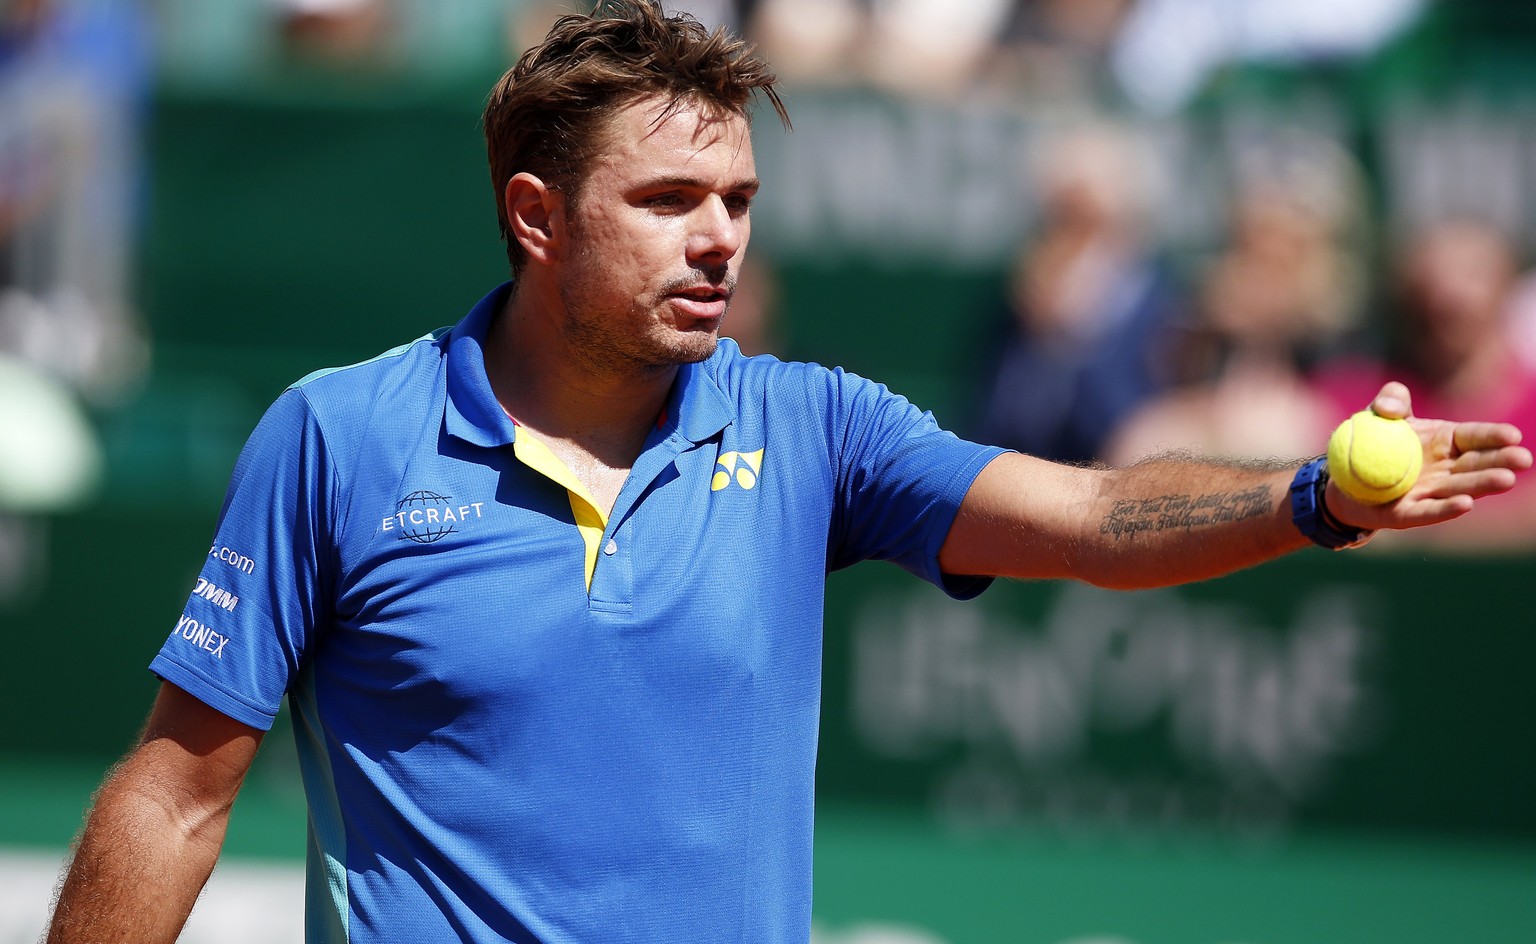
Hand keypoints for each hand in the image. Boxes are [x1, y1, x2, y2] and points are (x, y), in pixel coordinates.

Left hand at [1326, 381, 1532, 530]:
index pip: (1474, 437)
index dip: (1493, 436)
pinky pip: (1429, 511)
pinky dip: (1446, 509)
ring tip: (1506, 480)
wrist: (1341, 478)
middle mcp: (1445, 470)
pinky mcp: (1407, 514)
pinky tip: (1466, 504)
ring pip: (1460, 488)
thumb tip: (1388, 406)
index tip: (1513, 435)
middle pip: (1476, 464)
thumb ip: (1391, 400)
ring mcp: (1429, 493)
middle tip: (1523, 459)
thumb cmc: (1370, 441)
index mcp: (1446, 442)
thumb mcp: (1378, 413)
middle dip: (1501, 462)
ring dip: (1482, 485)